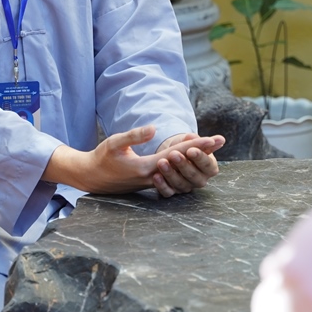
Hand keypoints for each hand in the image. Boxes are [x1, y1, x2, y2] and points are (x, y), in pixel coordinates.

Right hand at [44, 126, 221, 196]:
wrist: (91, 178)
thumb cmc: (101, 158)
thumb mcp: (114, 143)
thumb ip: (134, 136)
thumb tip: (153, 128)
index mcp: (145, 167)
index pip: (176, 154)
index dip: (195, 146)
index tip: (212, 139)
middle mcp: (153, 176)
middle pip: (183, 163)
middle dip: (202, 151)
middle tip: (220, 140)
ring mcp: (152, 181)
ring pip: (179, 170)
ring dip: (195, 158)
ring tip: (210, 147)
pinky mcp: (150, 182)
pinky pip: (172, 174)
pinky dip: (183, 165)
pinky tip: (190, 159)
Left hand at [150, 133, 224, 197]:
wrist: (173, 154)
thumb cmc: (186, 147)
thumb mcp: (193, 141)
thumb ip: (203, 141)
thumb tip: (220, 139)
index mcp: (210, 168)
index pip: (207, 165)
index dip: (199, 158)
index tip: (190, 150)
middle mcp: (200, 180)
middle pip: (194, 176)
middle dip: (183, 165)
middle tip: (173, 154)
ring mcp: (186, 187)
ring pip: (180, 184)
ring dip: (170, 174)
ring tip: (161, 162)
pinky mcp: (173, 192)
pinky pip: (168, 192)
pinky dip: (162, 185)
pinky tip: (156, 176)